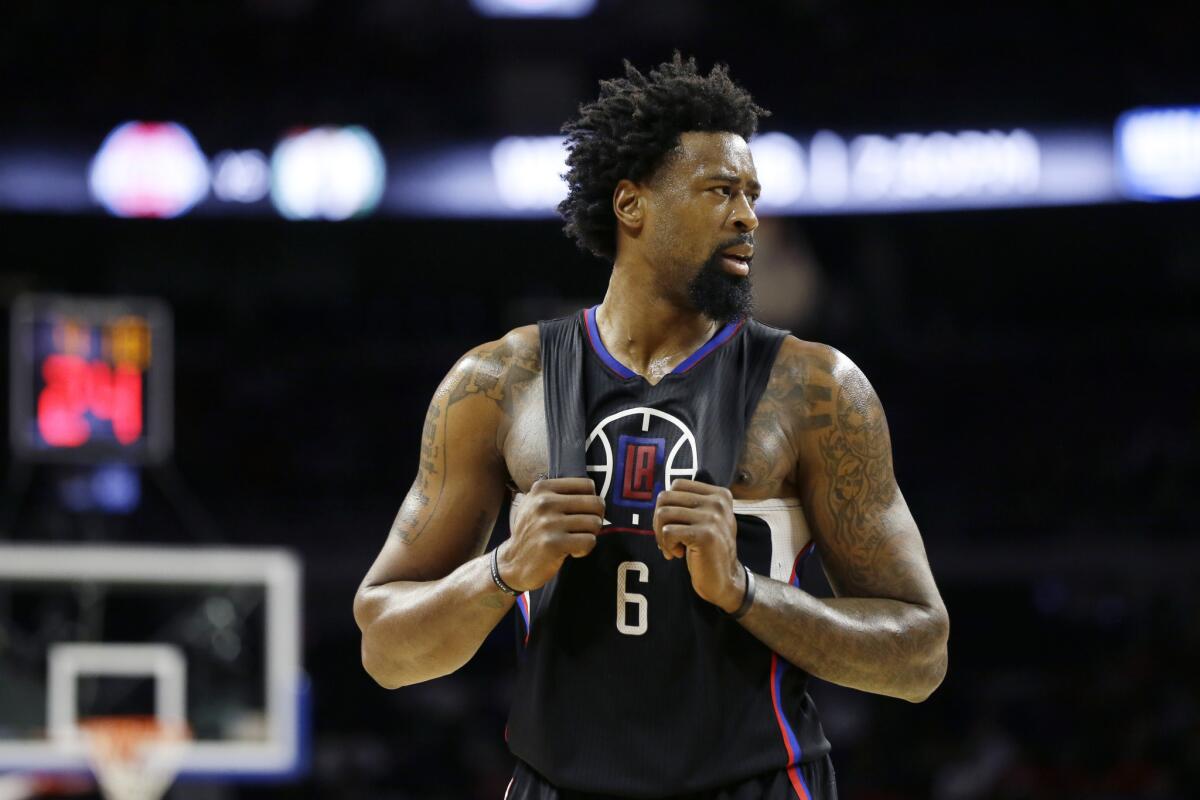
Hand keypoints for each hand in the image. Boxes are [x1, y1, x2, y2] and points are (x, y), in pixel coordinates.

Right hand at [498, 477, 602, 591]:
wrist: (512, 563)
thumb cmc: (532, 533)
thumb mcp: (536, 504)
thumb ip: (559, 493)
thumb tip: (594, 490)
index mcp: (542, 488)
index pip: (588, 485)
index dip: (591, 501)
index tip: (583, 514)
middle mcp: (544, 502)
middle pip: (596, 503)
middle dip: (596, 518)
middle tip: (584, 529)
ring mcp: (548, 523)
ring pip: (595, 523)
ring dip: (590, 535)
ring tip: (576, 540)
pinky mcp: (553, 544)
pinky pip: (589, 541)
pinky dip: (585, 549)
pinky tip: (572, 552)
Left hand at [652, 478, 745, 612]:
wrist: (725, 580)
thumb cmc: (707, 550)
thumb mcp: (704, 519)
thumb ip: (688, 503)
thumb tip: (660, 496)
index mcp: (719, 495)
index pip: (677, 485)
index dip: (667, 505)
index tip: (674, 524)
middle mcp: (718, 502)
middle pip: (666, 497)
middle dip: (658, 520)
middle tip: (668, 539)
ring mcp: (713, 518)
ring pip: (663, 513)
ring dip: (660, 535)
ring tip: (673, 547)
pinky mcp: (705, 535)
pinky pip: (668, 531)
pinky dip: (667, 546)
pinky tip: (678, 554)